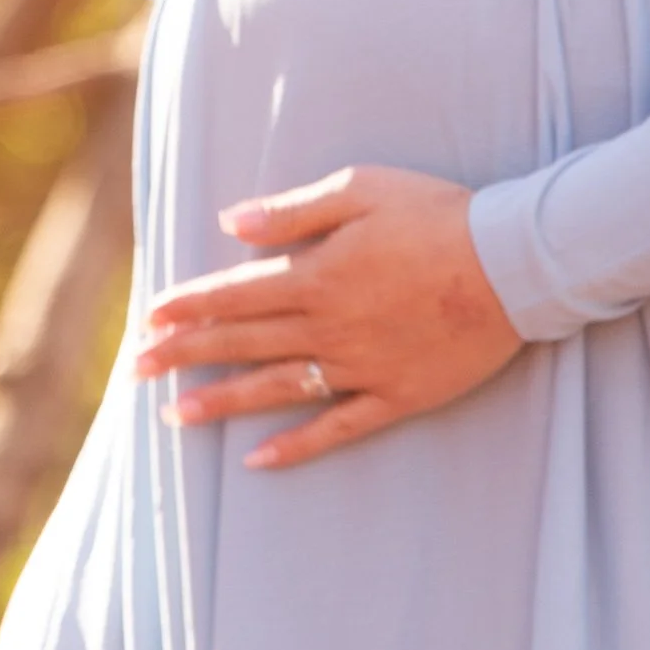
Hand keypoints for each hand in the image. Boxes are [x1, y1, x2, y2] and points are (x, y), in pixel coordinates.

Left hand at [132, 165, 523, 467]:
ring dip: (221, 401)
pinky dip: (295, 446)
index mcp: (317, 274)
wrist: (513, 263)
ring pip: (276, 388)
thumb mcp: (362, 188)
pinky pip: (336, 427)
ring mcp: (360, 366)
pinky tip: (258, 461)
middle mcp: (329, 326)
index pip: (234, 294)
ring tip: (175, 416)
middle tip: (136, 370)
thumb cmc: (438, 214)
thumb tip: (229, 222)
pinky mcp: (396, 395)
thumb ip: (293, 210)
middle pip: (242, 342)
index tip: (148, 317)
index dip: (187, 305)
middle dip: (183, 354)